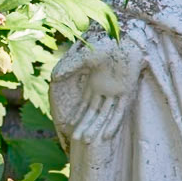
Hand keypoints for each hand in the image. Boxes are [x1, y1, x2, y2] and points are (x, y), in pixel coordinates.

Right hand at [51, 33, 144, 148]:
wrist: (126, 38)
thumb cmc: (106, 44)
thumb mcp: (84, 57)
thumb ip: (70, 67)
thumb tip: (54, 77)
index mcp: (95, 82)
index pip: (86, 104)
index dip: (79, 116)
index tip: (70, 128)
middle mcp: (105, 90)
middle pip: (94, 113)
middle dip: (85, 126)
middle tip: (76, 140)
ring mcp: (116, 92)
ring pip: (105, 115)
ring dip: (96, 128)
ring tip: (86, 141)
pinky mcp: (127, 92)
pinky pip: (119, 111)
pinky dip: (113, 123)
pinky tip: (106, 135)